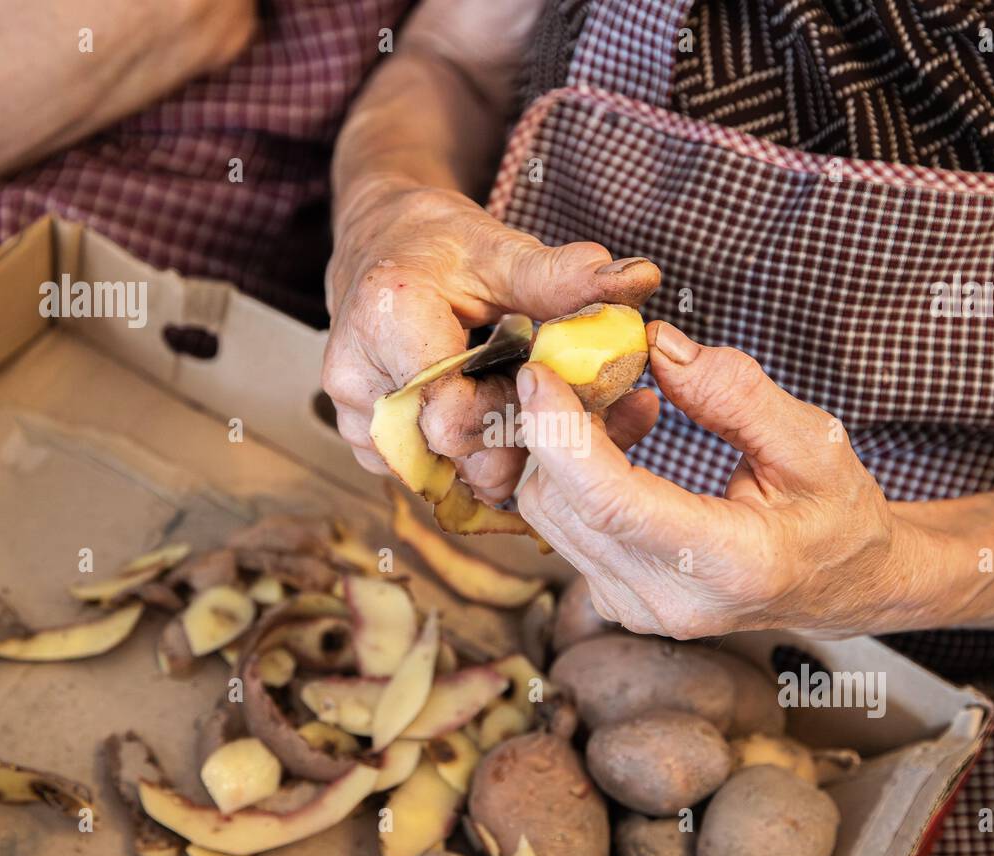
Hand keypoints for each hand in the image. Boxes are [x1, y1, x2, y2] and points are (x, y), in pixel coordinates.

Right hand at [322, 176, 659, 502]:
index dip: (512, 412)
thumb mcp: (501, 250)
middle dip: (511, 435)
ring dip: (492, 451)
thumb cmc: (440, 246)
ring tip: (516, 402)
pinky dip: (469, 456)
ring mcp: (353, 418)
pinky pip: (428, 472)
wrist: (380, 245)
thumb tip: (640, 280)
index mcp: (388, 323)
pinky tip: (491, 418)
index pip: (452, 417)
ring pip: (442, 473)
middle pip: (450, 453)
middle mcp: (356, 379)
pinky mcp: (365, 441)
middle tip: (543, 398)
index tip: (541, 379)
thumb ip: (564, 276)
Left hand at [515, 322, 929, 637]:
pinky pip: (564, 525)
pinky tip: (625, 441)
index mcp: (730, 564)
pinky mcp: (614, 599)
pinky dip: (576, 473)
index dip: (562, 436)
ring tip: (631, 404)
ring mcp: (636, 607)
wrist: (840, 584)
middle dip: (559, 424)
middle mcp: (671, 600)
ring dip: (567, 445)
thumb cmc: (835, 513)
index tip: (539, 374)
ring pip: (551, 514)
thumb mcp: (813, 442)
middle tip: (596, 365)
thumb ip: (735, 393)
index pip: (613, 503)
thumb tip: (657, 345)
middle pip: (564, 505)